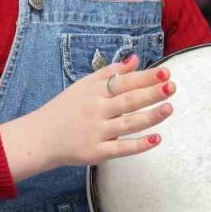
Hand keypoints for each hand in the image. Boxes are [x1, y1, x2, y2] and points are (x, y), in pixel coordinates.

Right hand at [0, 55, 174, 182]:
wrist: (39, 137)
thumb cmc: (65, 109)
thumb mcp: (84, 85)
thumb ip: (111, 72)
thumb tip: (135, 59)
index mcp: (95, 92)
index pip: (124, 83)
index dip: (145, 78)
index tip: (165, 73)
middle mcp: (96, 110)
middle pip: (127, 101)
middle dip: (151, 93)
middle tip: (171, 87)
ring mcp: (96, 132)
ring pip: (127, 124)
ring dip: (150, 117)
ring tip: (169, 108)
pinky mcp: (96, 152)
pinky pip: (120, 149)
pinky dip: (138, 145)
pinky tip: (156, 139)